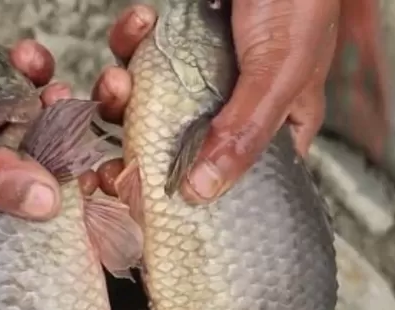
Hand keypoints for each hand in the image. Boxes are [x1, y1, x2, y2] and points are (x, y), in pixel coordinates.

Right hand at [0, 0, 75, 219]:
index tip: (47, 205)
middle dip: (32, 155)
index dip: (4, 211)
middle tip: (63, 148)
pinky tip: (27, 58)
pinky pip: (11, 83)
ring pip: (8, 125)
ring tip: (54, 96)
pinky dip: (28, 71)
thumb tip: (41, 205)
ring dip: (40, 110)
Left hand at [94, 1, 338, 203]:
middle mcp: (234, 105)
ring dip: (124, 93)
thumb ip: (244, 133)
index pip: (234, 178)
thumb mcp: (280, 73)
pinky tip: (140, 22)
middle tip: (115, 157)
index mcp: (274, 126)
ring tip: (120, 78)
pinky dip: (130, 40)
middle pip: (181, 147)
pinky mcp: (175, 39)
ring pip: (151, 103)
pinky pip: (141, 52)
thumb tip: (202, 192)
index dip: (194, 196)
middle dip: (142, 149)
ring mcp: (201, 74)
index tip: (152, 203)